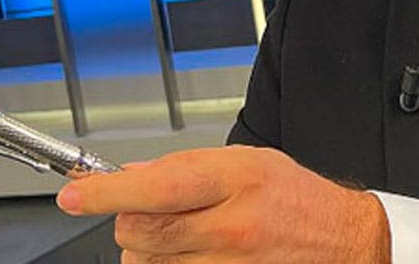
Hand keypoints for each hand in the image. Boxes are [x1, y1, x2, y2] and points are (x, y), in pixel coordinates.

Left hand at [56, 145, 390, 263]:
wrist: (346, 242)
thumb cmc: (300, 201)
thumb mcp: (250, 163)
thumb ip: (189, 167)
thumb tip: (133, 175)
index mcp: (236, 180)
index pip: (153, 187)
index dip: (103, 193)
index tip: (72, 194)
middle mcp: (231, 226)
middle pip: (139, 231)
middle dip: (130, 221)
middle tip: (149, 212)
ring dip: (150, 252)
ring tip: (185, 237)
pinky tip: (194, 255)